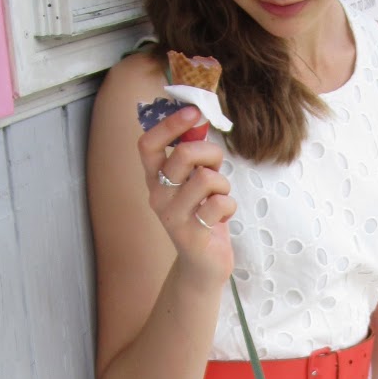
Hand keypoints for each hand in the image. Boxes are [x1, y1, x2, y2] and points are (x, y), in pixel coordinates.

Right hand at [138, 104, 234, 279]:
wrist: (203, 265)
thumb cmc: (202, 216)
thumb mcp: (195, 181)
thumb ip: (195, 155)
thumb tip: (200, 119)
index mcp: (154, 179)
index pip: (148, 144)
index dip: (170, 124)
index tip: (193, 112)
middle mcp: (157, 196)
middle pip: (183, 154)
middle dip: (210, 153)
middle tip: (216, 167)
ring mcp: (172, 217)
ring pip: (206, 178)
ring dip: (223, 184)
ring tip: (219, 197)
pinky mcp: (191, 235)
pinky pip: (220, 203)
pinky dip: (229, 206)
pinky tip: (222, 217)